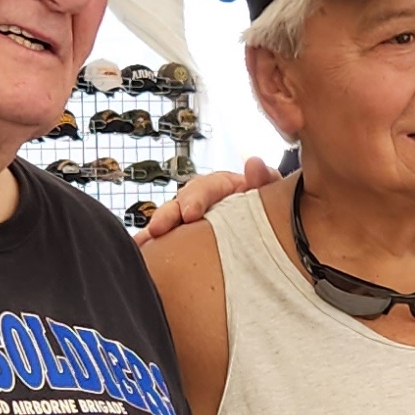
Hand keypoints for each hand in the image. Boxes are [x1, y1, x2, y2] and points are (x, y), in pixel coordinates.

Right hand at [133, 157, 280, 244]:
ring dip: (156, 230)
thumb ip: (265, 180)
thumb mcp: (271, 193)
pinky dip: (152, 245)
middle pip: (180, 203)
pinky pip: (166, 241)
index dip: (195, 198)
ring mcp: (193, 221)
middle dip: (168, 215)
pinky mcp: (186, 240)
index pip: (205, 187)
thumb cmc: (271, 209)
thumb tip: (254, 163)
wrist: (273, 234)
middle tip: (159, 228)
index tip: (190, 213)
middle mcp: (204, 201)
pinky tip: (141, 251)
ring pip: (170, 221)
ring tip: (144, 242)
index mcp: (223, 187)